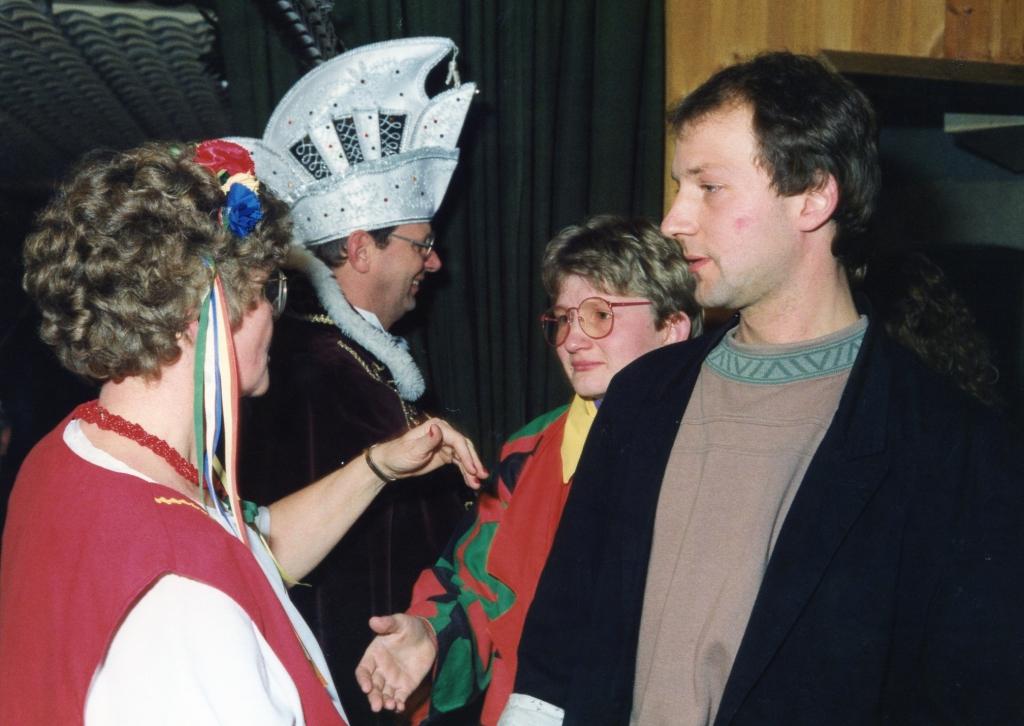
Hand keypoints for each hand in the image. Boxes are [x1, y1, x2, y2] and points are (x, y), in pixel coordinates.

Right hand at [355, 614, 437, 712]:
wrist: (428, 636)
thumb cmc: (410, 627)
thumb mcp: (400, 622)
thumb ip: (388, 623)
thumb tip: (373, 620)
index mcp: (374, 655)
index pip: (363, 670)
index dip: (363, 679)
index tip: (366, 687)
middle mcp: (380, 670)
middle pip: (373, 687)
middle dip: (373, 697)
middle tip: (377, 706)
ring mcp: (392, 679)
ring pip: (384, 694)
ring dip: (385, 702)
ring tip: (389, 706)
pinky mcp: (405, 686)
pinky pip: (399, 697)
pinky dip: (398, 704)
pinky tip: (400, 707)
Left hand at [373, 418, 487, 488]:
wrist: (391, 465)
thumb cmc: (399, 455)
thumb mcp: (413, 449)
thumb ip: (427, 440)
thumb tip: (437, 428)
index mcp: (437, 427)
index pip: (457, 440)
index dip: (466, 455)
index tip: (472, 469)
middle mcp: (444, 433)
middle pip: (465, 447)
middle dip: (473, 462)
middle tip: (481, 476)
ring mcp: (446, 444)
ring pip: (464, 456)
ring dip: (472, 469)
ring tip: (477, 483)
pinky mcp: (446, 455)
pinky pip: (460, 463)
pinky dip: (466, 472)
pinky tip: (471, 481)